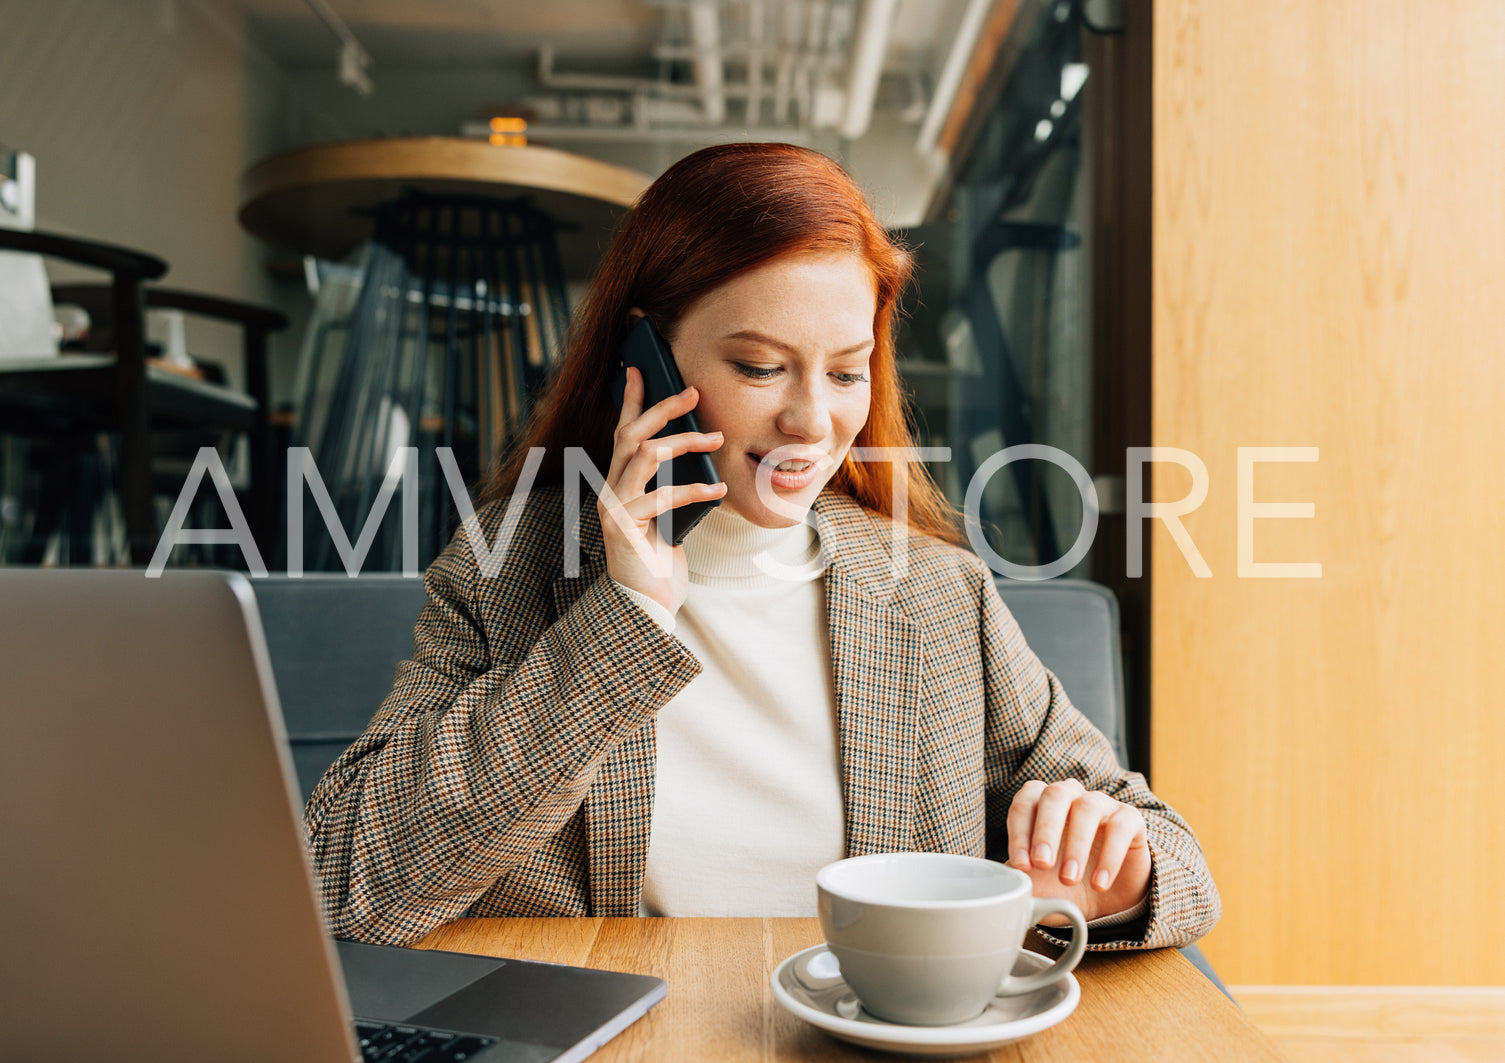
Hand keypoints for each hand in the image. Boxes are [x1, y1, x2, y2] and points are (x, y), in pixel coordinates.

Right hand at [599, 367, 726, 614]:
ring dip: (683, 441)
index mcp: (619, 483)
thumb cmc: (659, 560)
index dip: (631, 400)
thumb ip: (670, 484)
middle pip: (632, 434)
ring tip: (715, 438)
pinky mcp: (624, 527)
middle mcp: (610, 489)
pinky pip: (661, 497)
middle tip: (692, 392)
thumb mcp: (668, 515)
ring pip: (644, 456)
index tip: (641, 369)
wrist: (645, 606)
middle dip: (662, 408)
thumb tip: (699, 451)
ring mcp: (613, 507)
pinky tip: (717, 490)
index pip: (622, 432)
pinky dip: (693, 490)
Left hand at [1005, 779, 1151, 924]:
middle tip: (1042, 864)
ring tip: (1069, 878)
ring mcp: (1102, 804)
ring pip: (1087, 807)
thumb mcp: (1038, 884)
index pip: (1025, 803)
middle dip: (1045, 830)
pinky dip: (1109, 856)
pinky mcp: (1131, 820)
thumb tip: (1003, 883)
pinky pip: (1121, 827)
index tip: (1021, 866)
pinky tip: (1099, 883)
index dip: (1019, 832)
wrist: (1107, 900)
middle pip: (1054, 795)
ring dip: (1076, 844)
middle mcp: (1071, 795)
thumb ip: (1018, 879)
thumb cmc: (1062, 883)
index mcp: (1041, 803)